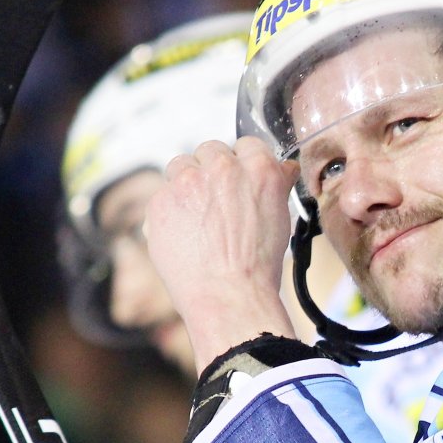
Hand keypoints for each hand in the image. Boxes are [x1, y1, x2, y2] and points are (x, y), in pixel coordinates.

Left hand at [145, 137, 299, 370]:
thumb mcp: (280, 219)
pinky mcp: (160, 202)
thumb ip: (276, 185)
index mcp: (258, 168)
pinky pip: (161, 195)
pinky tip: (182, 236)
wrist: (227, 297)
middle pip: (210, 151)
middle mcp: (221, 169)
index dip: (241, 165)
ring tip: (196, 219)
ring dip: (186, 184)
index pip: (245, 145)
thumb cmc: (257, 267)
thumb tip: (281, 168)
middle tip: (216, 204)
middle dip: (210, 172)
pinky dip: (168, 212)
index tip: (237, 182)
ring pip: (180, 166)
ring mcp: (187, 183)